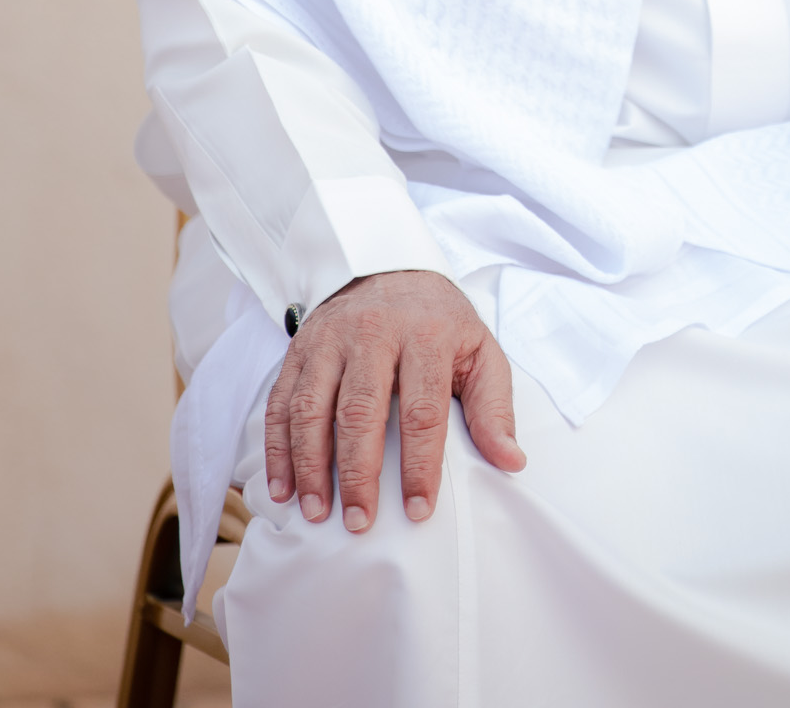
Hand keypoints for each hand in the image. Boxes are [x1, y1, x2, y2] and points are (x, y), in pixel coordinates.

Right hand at [264, 270, 524, 532]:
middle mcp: (373, 333)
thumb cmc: (440, 322)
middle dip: (357, 474)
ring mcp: (330, 339)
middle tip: (360, 522)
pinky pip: (280, 400)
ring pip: (311, 407)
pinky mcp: (300, 348)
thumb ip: (494, 407)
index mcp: (425, 335)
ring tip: (317, 512)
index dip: (419, 465)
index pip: (422, 410)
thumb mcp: (480, 352)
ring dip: (310, 466)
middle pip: (360, 411)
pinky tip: (282, 488)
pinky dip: (277, 448)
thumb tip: (511, 460)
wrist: (391, 267)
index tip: (418, 511)